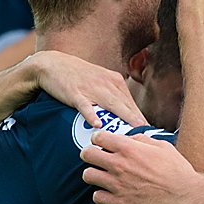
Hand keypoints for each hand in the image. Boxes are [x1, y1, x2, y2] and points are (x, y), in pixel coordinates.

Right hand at [27, 50, 145, 127]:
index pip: (132, 105)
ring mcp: (91, 88)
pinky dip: (91, 115)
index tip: (150, 136)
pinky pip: (85, 106)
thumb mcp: (101, 81)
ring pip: (110, 106)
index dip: (141, 121)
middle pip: (126, 106)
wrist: (53, 63)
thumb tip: (127, 116)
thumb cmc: (78, 76)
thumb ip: (114, 96)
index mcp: (115, 81)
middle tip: (147, 139)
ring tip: (131, 134)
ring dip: (122, 120)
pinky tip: (97, 125)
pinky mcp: (75, 93)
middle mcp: (107, 84)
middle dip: (137, 123)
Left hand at [81, 130, 200, 203]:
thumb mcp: (163, 147)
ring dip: (94, 175)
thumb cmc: (177, 171)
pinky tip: (111, 194)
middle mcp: (119, 165)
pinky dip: (102, 195)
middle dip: (90, 155)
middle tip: (97, 160)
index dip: (98, 140)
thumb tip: (129, 139)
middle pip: (86, 155)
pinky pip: (97, 197)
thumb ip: (142, 140)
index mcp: (129, 149)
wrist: (185, 197)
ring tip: (104, 178)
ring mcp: (117, 185)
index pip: (97, 137)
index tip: (102, 145)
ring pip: (88, 176)